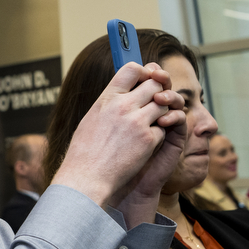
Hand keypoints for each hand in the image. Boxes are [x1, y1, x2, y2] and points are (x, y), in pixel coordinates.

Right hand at [54, 62, 185, 208]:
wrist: (86, 179)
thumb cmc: (84, 153)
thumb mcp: (91, 119)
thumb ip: (109, 103)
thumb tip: (121, 93)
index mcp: (107, 98)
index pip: (132, 69)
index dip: (143, 72)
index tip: (145, 80)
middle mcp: (123, 106)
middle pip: (154, 84)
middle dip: (158, 92)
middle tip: (155, 102)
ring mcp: (138, 122)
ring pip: (164, 105)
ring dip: (160, 114)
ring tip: (150, 124)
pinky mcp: (149, 139)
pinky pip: (163, 128)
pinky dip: (158, 135)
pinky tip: (146, 144)